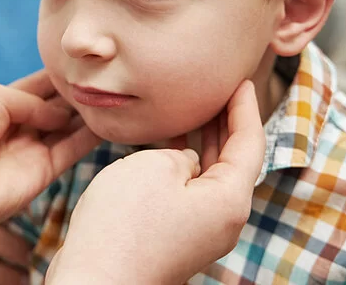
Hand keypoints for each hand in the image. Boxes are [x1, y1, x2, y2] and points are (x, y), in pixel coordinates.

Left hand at [0, 70, 100, 244]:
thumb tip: (62, 113)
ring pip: (70, 127)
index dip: (61, 74)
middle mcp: (18, 127)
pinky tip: (112, 117)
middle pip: (59, 106)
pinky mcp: (42, 174)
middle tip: (109, 73)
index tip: (87, 59)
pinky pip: (74, 150)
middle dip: (80, 91)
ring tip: (117, 90)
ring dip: (90, 111)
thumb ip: (32, 101)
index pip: (39, 85)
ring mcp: (30, 151)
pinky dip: (92, 135)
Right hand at [46, 81, 265, 284]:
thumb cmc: (124, 224)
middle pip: (234, 160)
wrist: (95, 278)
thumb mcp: (155, 167)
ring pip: (209, 176)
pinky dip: (182, 165)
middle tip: (219, 90)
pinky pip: (188, 192)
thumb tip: (184, 163)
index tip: (241, 81)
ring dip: (202, 143)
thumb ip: (179, 155)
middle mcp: (222, 219)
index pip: (250, 143)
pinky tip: (165, 146)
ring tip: (193, 110)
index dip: (246, 107)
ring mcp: (198, 232)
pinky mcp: (174, 237)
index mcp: (229, 200)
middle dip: (227, 123)